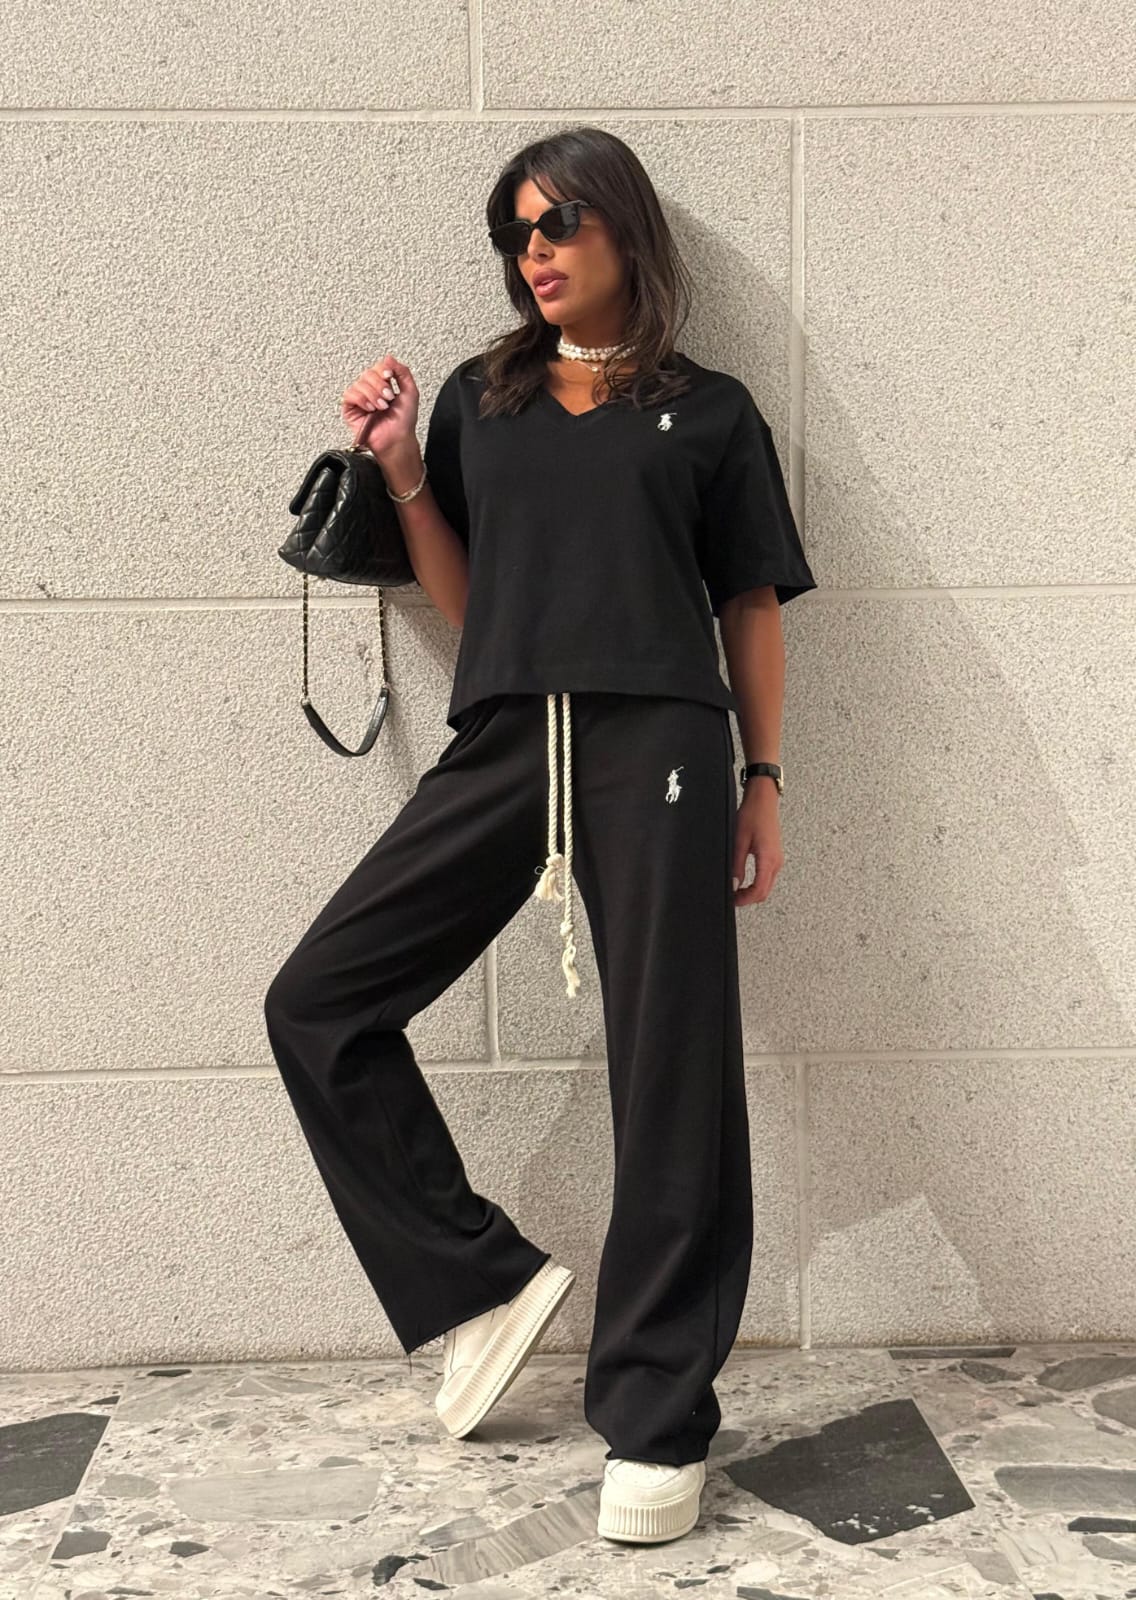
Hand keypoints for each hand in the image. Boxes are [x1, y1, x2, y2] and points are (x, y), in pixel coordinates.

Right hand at [341, 352, 419, 458]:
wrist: (397, 439)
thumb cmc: (404, 422)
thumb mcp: (410, 392)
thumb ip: (403, 372)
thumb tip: (389, 358)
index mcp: (383, 385)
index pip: (378, 367)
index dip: (383, 369)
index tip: (389, 377)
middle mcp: (370, 390)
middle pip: (368, 373)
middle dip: (380, 385)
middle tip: (388, 398)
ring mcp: (360, 399)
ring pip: (359, 383)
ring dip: (373, 394)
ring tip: (381, 407)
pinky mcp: (350, 409)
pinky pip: (349, 395)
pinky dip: (361, 399)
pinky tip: (370, 408)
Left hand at [732, 781, 783, 905]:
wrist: (763, 800)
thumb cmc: (752, 815)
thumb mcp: (739, 841)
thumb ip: (737, 865)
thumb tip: (733, 884)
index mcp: (768, 859)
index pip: (759, 890)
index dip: (745, 899)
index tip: (733, 900)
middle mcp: (776, 861)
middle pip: (765, 892)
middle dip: (749, 899)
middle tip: (732, 897)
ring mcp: (777, 859)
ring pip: (767, 886)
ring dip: (753, 892)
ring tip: (736, 890)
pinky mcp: (775, 856)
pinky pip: (768, 877)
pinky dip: (757, 884)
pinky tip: (745, 881)